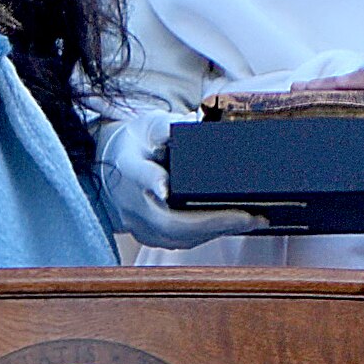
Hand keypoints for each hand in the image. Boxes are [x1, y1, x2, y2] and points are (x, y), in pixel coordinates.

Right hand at [93, 112, 260, 248]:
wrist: (109, 168)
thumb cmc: (136, 144)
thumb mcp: (148, 125)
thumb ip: (169, 125)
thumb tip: (198, 121)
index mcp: (128, 168)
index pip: (140, 176)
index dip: (152, 182)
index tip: (165, 188)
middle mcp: (130, 203)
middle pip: (168, 222)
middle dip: (212, 222)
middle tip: (249, 217)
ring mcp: (137, 225)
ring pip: (177, 238)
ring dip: (217, 232)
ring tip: (254, 221)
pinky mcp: (148, 236)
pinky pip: (180, 241)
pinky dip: (208, 235)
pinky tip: (235, 227)